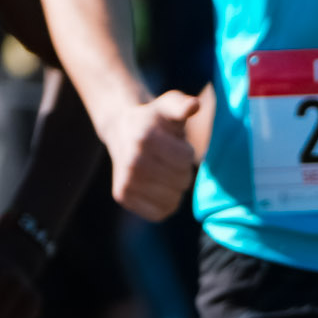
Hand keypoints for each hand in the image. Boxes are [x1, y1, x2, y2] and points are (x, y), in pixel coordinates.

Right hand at [105, 90, 201, 220]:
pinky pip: (160, 213)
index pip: (186, 158)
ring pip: (173, 200)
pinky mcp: (122, 196)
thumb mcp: (169, 105)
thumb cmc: (154, 119)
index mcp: (145, 138)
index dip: (185, 151)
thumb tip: (195, 105)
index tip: (173, 143)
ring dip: (175, 187)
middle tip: (168, 159)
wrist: (122, 130)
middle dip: (182, 170)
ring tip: (162, 171)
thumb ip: (183, 105)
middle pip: (182, 180)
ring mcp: (126, 181)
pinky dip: (165, 203)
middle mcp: (133, 161)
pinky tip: (157, 186)